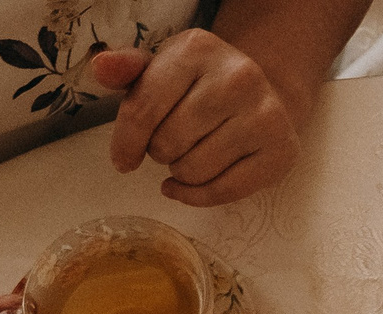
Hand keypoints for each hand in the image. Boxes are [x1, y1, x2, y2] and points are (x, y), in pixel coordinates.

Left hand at [95, 33, 303, 206]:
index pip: (144, 109)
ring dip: (180, 173)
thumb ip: (128, 71)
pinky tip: (190, 186)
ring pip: (194, 171)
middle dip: (160, 151)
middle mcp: (238, 76)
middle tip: (171, 142)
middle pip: (168, 143)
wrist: (263, 94)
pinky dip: (197, 196)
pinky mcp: (281, 151)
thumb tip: (101, 66)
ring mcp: (264, 115)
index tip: (123, 159)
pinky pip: (222, 193)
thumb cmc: (200, 86)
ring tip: (189, 155)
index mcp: (198, 49)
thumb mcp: (162, 69)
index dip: (125, 142)